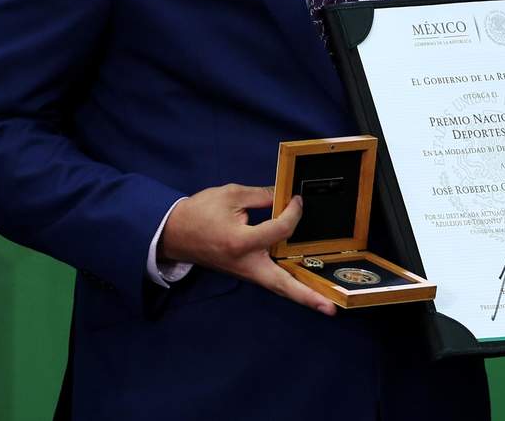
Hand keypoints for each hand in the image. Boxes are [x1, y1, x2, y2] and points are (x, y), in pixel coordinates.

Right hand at [158, 183, 334, 315]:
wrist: (173, 233)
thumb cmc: (199, 213)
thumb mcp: (231, 195)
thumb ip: (262, 196)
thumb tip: (286, 197)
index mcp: (241, 242)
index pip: (280, 230)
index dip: (293, 212)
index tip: (296, 200)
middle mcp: (245, 264)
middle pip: (281, 284)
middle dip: (308, 297)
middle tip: (331, 308)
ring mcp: (244, 272)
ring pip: (277, 286)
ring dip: (302, 295)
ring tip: (326, 304)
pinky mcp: (244, 272)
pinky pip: (270, 279)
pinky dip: (288, 284)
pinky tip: (305, 285)